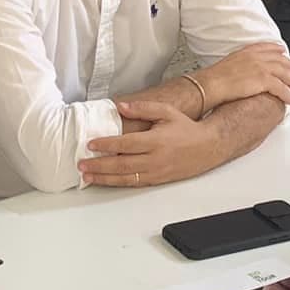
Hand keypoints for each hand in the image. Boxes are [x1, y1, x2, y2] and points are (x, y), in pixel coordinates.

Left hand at [80, 99, 221, 187]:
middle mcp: (155, 158)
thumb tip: (120, 106)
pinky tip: (106, 181)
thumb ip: (142, 108)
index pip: (126, 144)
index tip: (92, 144)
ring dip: (104, 178)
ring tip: (88, 176)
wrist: (207, 147)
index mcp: (156, 140)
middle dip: (99, 165)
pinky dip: (117, 183)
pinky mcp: (157, 180)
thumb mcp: (166, 112)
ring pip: (126, 178)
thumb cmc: (186, 128)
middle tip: (82, 164)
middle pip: (122, 164)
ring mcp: (156, 172)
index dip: (107, 144)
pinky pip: (134, 184)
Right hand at [193, 42, 289, 109]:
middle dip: (289, 66)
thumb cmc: (214, 77)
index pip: (266, 47)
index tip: (282, 51)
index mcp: (247, 52)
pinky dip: (287, 94)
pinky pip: (281, 88)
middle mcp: (256, 57)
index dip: (276, 50)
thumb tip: (241, 70)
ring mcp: (261, 68)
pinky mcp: (264, 80)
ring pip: (283, 73)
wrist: (211, 84)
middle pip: (279, 60)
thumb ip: (239, 63)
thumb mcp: (228, 62)